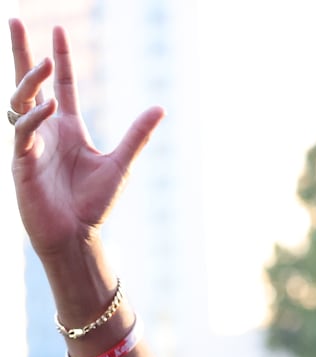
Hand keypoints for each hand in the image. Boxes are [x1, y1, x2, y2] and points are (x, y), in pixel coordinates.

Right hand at [9, 19, 163, 259]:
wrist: (77, 235)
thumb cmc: (94, 204)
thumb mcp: (121, 163)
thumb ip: (137, 135)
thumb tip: (160, 107)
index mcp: (68, 128)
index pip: (61, 84)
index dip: (59, 57)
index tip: (57, 29)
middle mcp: (46, 130)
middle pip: (28, 83)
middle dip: (21, 52)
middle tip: (14, 19)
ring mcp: (31, 143)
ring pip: (20, 101)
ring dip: (30, 81)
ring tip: (42, 62)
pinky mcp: (22, 161)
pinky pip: (24, 131)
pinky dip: (35, 118)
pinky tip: (49, 105)